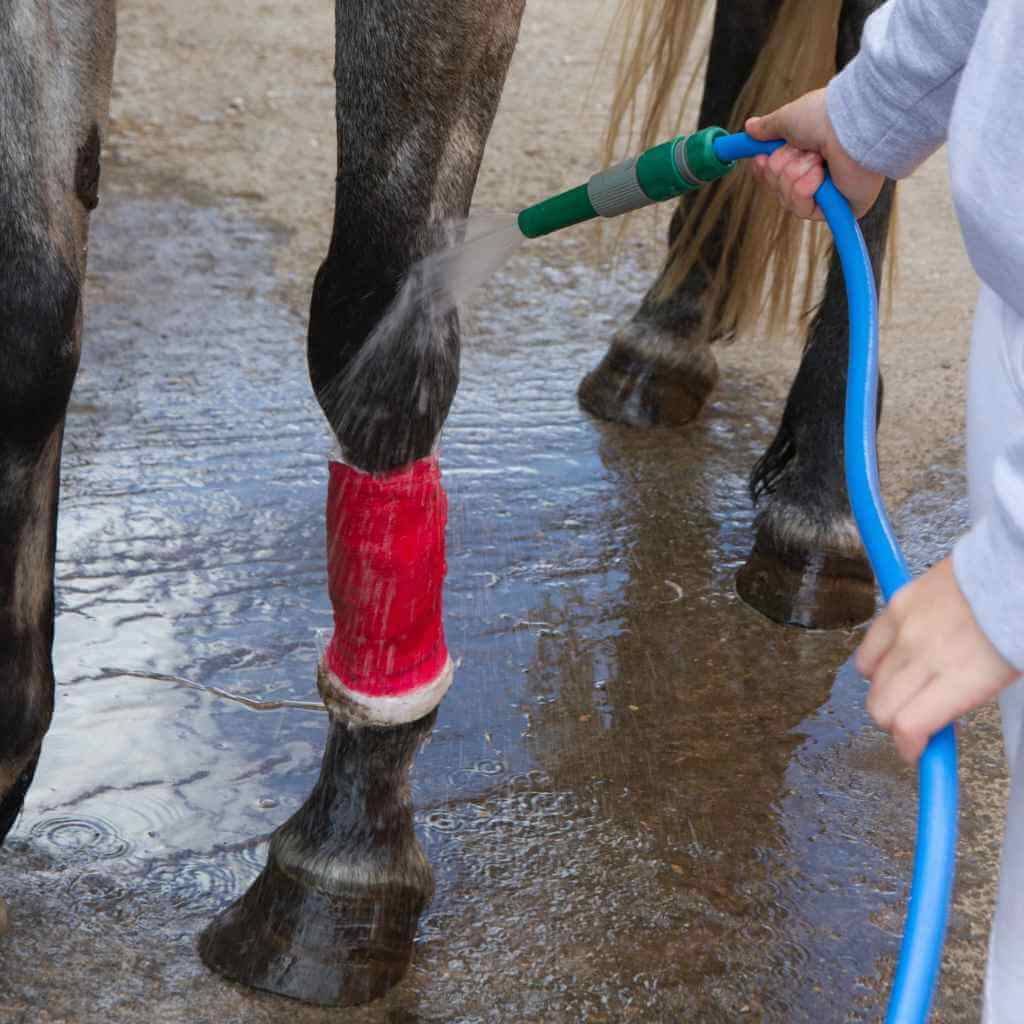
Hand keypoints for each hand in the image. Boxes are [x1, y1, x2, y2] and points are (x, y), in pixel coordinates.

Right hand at [745, 87, 885, 219]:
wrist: (852, 125)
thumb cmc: (826, 115)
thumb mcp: (788, 118)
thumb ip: (769, 127)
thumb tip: (750, 128)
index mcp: (811, 151)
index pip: (778, 172)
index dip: (766, 169)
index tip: (758, 159)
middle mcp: (821, 172)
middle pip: (779, 187)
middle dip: (781, 168)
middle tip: (797, 151)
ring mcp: (830, 192)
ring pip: (787, 199)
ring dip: (794, 176)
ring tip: (815, 160)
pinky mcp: (837, 208)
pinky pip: (803, 210)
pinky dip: (805, 190)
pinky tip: (819, 175)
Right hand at [856, 557, 1020, 762]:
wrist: (1015, 569)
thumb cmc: (1017, 624)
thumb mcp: (1001, 677)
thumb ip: (962, 701)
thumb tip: (934, 723)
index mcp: (961, 678)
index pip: (909, 726)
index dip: (908, 747)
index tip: (915, 751)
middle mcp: (926, 654)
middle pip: (882, 707)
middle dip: (894, 724)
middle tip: (913, 721)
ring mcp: (906, 628)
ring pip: (869, 679)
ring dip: (884, 691)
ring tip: (907, 687)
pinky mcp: (896, 605)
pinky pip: (868, 645)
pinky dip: (876, 660)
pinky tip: (896, 659)